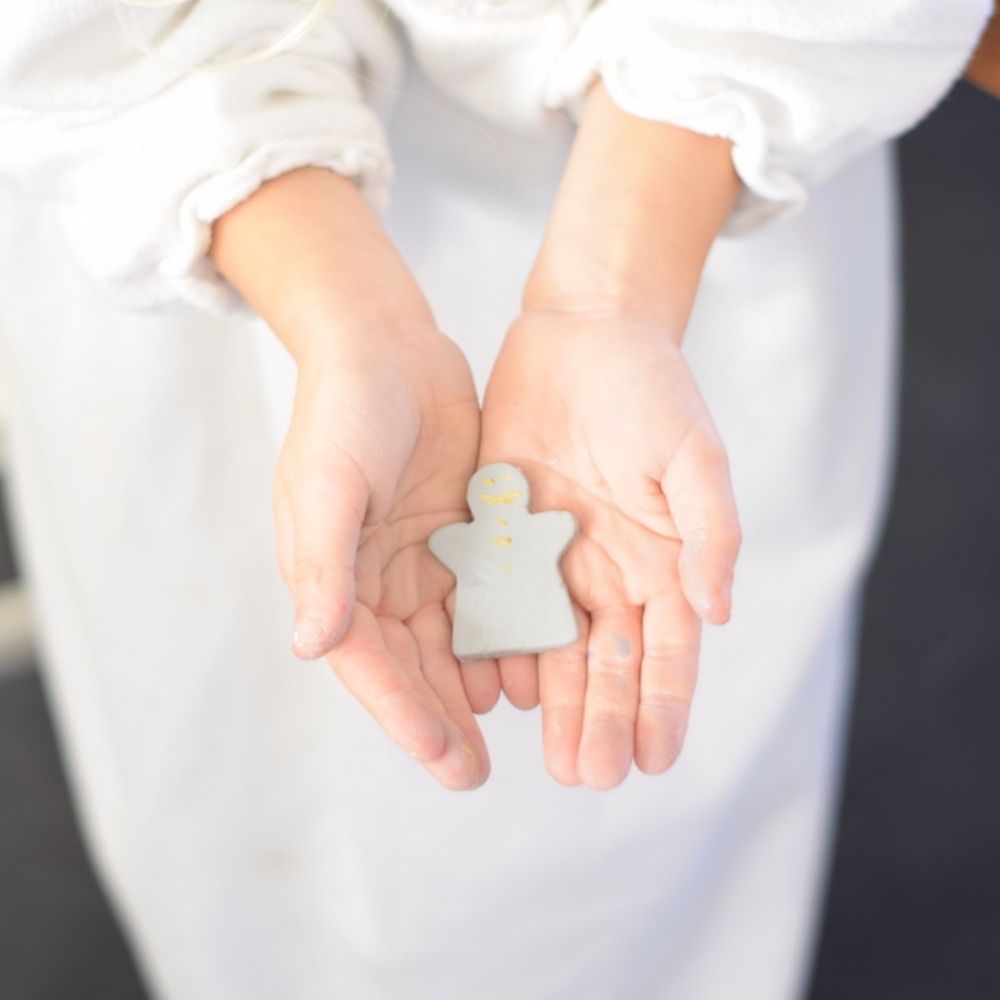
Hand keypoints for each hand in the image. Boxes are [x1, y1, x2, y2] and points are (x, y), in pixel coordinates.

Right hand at [275, 325, 496, 789]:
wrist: (387, 348)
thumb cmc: (345, 410)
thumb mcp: (329, 482)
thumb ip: (324, 562)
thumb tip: (311, 645)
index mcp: (332, 576)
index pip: (368, 662)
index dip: (404, 713)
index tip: (444, 759)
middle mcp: (373, 580)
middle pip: (410, 665)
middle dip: (440, 719)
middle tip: (473, 774)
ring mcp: (419, 561)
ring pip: (448, 641)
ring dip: (473, 686)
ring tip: (511, 732)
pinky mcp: (459, 538)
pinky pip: (482, 597)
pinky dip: (500, 633)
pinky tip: (530, 664)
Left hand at [479, 307, 740, 788]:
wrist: (583, 333)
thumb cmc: (650, 388)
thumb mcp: (693, 456)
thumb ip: (710, 533)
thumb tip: (719, 611)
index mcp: (663, 561)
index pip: (667, 650)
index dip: (663, 705)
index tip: (654, 759)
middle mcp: (610, 573)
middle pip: (609, 663)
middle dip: (605, 719)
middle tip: (593, 775)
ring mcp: (555, 560)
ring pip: (556, 647)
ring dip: (558, 702)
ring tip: (554, 753)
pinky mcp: (506, 538)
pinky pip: (501, 602)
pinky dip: (502, 645)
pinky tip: (498, 687)